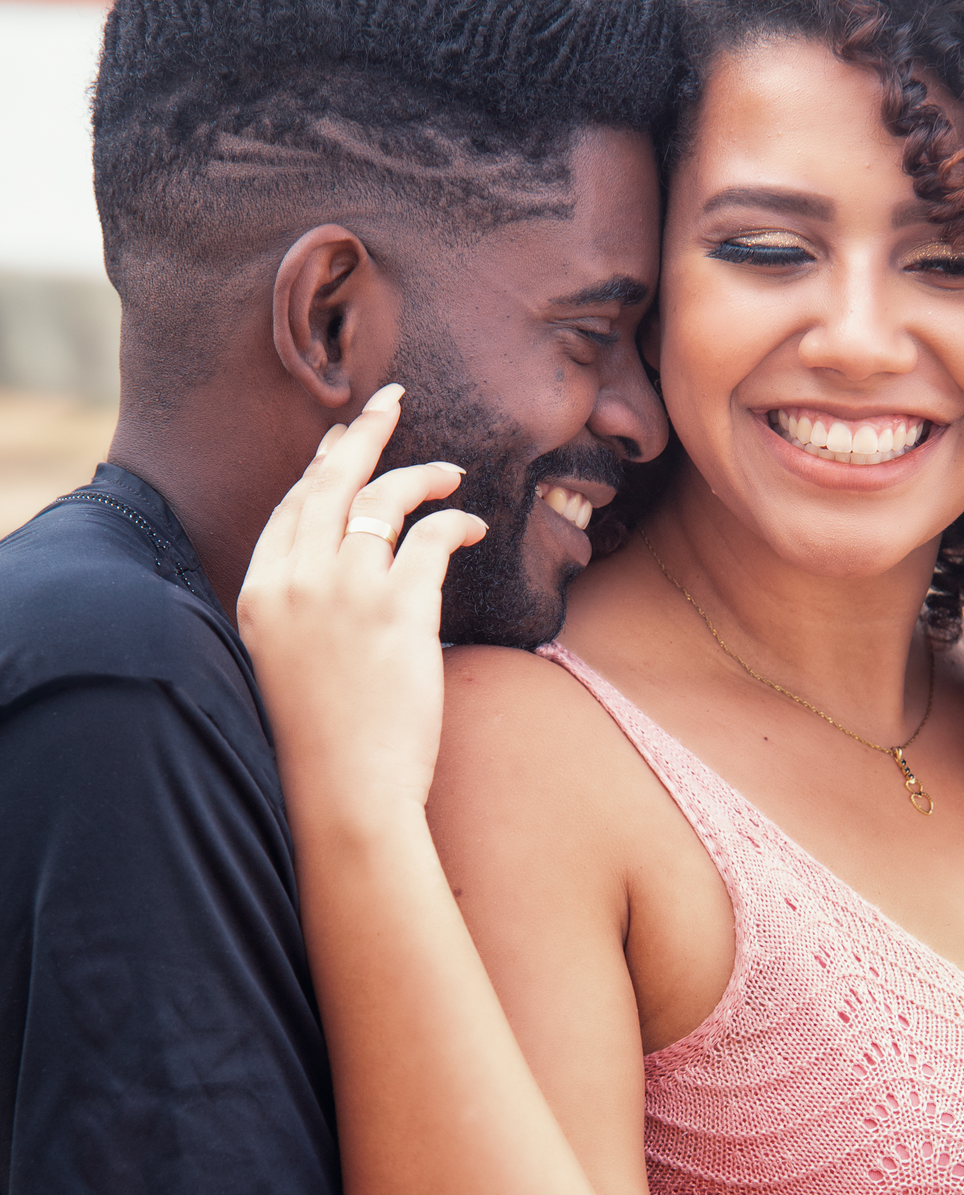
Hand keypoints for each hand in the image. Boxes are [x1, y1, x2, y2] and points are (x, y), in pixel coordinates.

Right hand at [237, 385, 485, 816]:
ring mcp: (344, 590)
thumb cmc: (324, 746)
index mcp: (259, 595)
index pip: (289, 511)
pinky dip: (456, 522)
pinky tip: (471, 524)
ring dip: (420, 475)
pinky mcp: (396, 607)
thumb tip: (352, 584)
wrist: (344, 793)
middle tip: (390, 401)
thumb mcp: (292, 668)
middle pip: (328, 484)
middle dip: (361, 435)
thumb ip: (308, 616)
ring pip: (383, 499)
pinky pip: (432, 538)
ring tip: (450, 472)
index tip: (341, 443)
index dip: (319, 470)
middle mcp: (294, 581)